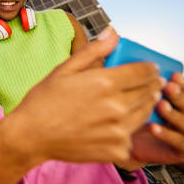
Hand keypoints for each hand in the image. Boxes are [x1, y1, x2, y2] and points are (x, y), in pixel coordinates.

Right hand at [2, 27, 163, 168]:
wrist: (31, 136)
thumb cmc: (43, 101)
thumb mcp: (64, 69)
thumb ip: (93, 51)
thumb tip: (113, 33)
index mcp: (104, 83)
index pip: (143, 72)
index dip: (150, 68)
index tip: (152, 68)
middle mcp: (116, 107)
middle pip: (148, 92)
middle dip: (152, 85)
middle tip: (153, 83)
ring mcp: (118, 131)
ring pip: (145, 114)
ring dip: (146, 105)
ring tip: (141, 100)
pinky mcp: (116, 150)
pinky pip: (131, 137)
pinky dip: (128, 130)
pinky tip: (117, 125)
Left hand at [129, 73, 183, 164]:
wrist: (133, 148)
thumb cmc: (136, 121)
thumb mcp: (139, 102)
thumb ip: (142, 87)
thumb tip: (135, 69)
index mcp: (183, 104)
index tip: (174, 75)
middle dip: (178, 95)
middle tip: (168, 86)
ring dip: (173, 113)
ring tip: (161, 105)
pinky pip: (179, 141)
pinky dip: (166, 133)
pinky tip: (153, 127)